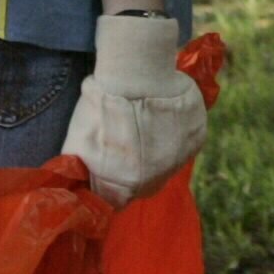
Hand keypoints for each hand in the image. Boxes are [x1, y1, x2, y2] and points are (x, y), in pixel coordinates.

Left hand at [62, 15, 208, 203]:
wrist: (136, 74)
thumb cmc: (100, 108)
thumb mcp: (76, 145)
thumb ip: (81, 172)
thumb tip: (77, 186)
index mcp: (126, 185)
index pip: (117, 199)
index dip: (109, 186)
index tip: (107, 170)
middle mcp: (158, 178)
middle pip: (145, 184)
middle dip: (134, 171)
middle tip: (127, 146)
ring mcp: (181, 158)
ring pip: (167, 163)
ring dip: (156, 151)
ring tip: (144, 126)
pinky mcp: (197, 136)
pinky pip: (184, 144)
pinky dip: (174, 134)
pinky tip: (162, 117)